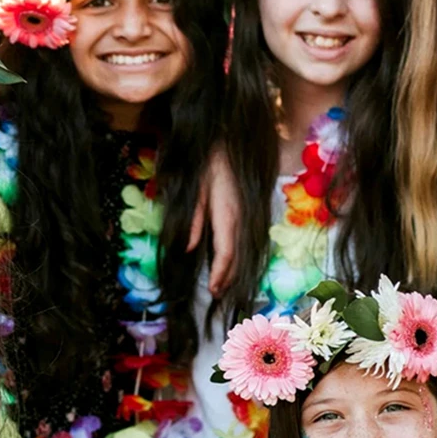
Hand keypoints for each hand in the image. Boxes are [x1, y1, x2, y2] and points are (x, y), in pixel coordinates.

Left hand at [189, 146, 240, 296]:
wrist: (227, 144)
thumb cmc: (208, 165)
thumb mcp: (196, 193)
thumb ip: (194, 222)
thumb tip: (190, 249)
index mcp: (228, 215)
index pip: (226, 253)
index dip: (220, 274)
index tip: (213, 289)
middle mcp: (240, 219)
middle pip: (237, 256)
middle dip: (228, 277)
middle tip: (216, 294)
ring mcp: (246, 215)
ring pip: (242, 249)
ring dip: (233, 269)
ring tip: (222, 284)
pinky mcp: (246, 212)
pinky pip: (242, 240)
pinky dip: (236, 256)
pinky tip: (228, 262)